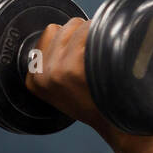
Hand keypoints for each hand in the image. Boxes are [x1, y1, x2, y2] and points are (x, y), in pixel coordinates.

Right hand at [23, 17, 108, 135]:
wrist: (117, 125)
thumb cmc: (97, 104)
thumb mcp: (63, 91)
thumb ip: (55, 65)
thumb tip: (66, 32)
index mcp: (35, 79)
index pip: (50, 33)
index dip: (70, 36)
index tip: (84, 48)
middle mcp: (43, 74)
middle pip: (65, 27)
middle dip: (84, 33)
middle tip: (99, 51)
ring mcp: (59, 69)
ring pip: (79, 27)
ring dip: (96, 32)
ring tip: (107, 52)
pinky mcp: (77, 67)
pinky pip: (92, 33)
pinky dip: (107, 36)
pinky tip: (114, 52)